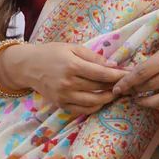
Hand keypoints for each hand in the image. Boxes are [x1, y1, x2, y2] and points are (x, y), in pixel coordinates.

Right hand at [0, 40, 123, 118]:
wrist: (28, 66)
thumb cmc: (52, 53)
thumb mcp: (72, 48)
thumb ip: (93, 57)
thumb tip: (114, 66)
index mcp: (72, 66)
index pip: (102, 74)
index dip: (118, 76)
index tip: (130, 75)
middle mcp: (68, 83)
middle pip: (99, 89)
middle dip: (116, 87)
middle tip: (127, 85)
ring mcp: (64, 96)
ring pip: (94, 102)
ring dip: (108, 98)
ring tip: (116, 93)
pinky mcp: (61, 105)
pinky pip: (83, 110)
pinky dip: (95, 106)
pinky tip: (101, 99)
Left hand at [109, 28, 158, 117]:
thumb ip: (153, 61)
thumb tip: (132, 75)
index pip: (143, 72)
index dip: (128, 82)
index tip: (118, 88)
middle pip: (151, 86)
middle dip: (135, 91)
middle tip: (127, 92)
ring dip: (147, 102)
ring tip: (139, 100)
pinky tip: (156, 104)